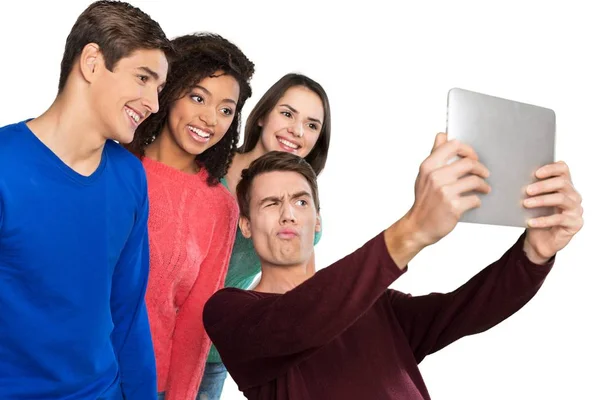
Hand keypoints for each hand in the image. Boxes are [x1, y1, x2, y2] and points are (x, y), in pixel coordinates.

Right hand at [404, 132, 490, 246]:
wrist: (418, 226)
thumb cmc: (423, 200)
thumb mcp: (424, 174)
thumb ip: (435, 154)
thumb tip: (442, 135)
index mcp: (428, 166)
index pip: (453, 145)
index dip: (468, 150)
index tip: (473, 157)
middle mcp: (435, 177)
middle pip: (468, 163)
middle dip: (480, 168)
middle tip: (484, 174)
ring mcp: (444, 192)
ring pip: (474, 180)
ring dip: (483, 185)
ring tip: (484, 189)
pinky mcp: (453, 207)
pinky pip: (474, 199)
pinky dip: (477, 200)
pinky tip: (475, 202)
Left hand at [523, 161, 583, 263]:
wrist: (540, 240)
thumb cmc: (536, 216)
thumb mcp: (533, 201)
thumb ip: (530, 190)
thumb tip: (514, 180)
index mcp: (564, 185)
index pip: (563, 169)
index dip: (551, 168)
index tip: (536, 173)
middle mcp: (573, 195)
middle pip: (562, 183)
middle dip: (543, 185)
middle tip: (527, 190)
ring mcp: (576, 209)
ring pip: (561, 199)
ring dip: (541, 200)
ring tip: (526, 204)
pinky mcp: (575, 223)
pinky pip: (559, 219)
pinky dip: (542, 220)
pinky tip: (530, 222)